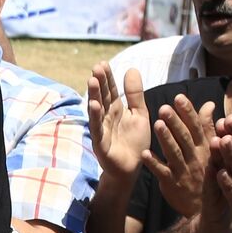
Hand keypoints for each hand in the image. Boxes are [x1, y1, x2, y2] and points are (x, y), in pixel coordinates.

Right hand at [87, 63, 148, 189]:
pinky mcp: (101, 144)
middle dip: (99, 83)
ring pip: (97, 110)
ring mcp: (102, 130)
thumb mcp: (139, 114)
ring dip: (93, 96)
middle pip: (102, 97)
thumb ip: (135, 94)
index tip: (103, 63)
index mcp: (116, 110)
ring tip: (92, 81)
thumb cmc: (134, 141)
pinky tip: (94, 105)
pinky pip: (98, 129)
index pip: (110, 90)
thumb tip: (131, 68)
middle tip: (96, 67)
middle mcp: (106, 118)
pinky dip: (95, 117)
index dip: (107, 78)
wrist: (132, 168)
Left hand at [144, 95, 217, 221]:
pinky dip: (153, 163)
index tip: (179, 97)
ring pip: (174, 152)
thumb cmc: (209, 174)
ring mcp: (183, 171)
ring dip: (166, 139)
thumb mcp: (214, 151)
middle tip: (164, 107)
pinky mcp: (172, 184)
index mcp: (206, 148)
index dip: (188, 112)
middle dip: (175, 122)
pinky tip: (144, 153)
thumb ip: (208, 128)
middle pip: (185, 137)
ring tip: (157, 124)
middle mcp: (196, 157)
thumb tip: (209, 104)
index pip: (197, 127)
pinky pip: (162, 172)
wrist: (205, 209)